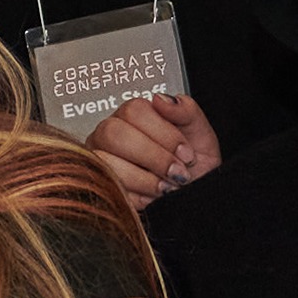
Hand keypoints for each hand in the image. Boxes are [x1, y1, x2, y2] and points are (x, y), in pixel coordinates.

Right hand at [82, 91, 221, 201]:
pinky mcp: (99, 186)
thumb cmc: (191, 164)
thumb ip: (185, 109)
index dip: (163, 134)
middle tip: (177, 173)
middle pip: (114, 134)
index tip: (186, 153)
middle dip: (153, 157)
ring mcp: (98, 160)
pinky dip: (137, 198)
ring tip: (168, 187)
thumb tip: (161, 99)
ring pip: (107, 163)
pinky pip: (109, 190)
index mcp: (132, 114)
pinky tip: (154, 198)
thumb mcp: (199, 133)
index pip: (134, 111)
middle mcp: (109, 133)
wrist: (193, 195)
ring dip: (145, 180)